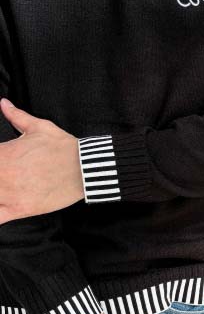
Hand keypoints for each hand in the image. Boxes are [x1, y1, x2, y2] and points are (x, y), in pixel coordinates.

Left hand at [0, 97, 84, 224]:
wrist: (84, 168)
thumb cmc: (63, 148)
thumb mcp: (39, 127)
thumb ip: (16, 116)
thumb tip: (4, 104)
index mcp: (3, 153)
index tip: (2, 161)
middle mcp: (2, 174)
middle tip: (4, 174)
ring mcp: (9, 194)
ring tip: (4, 186)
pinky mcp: (20, 209)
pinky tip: (1, 208)